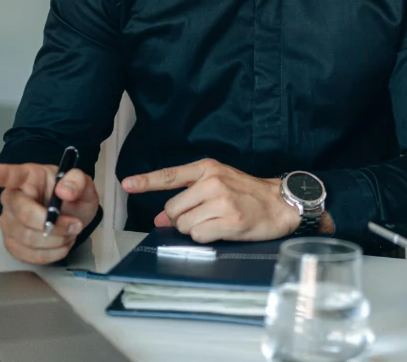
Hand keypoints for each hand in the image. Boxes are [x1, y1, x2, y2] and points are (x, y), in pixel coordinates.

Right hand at [0, 163, 98, 264]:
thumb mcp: (83, 184)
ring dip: (55, 241)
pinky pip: (27, 255)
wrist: (73, 216)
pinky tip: (60, 244)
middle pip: (23, 217)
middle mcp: (12, 198)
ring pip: (26, 238)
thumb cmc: (72, 196)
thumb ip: (78, 182)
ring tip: (68, 233)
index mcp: (27, 177)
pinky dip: (50, 254)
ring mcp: (9, 222)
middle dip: (53, 226)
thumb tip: (64, 191)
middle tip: (75, 225)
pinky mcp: (12, 242)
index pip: (5, 174)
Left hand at [121, 159, 300, 242]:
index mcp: (207, 168)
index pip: (169, 175)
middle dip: (181, 218)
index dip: (145, 182)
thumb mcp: (217, 184)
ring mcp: (221, 201)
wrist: (280, 203)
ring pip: (184, 225)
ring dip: (194, 229)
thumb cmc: (247, 193)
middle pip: (173, 209)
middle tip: (203, 216)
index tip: (126, 185)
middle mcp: (212, 182)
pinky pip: (199, 236)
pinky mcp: (230, 220)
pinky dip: (205, 238)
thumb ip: (188, 196)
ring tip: (215, 222)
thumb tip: (159, 217)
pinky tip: (221, 231)